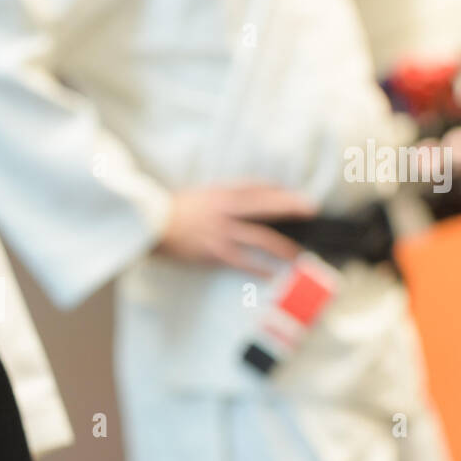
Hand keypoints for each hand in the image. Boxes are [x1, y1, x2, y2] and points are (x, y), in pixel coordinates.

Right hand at [154, 183, 316, 276]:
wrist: (150, 223)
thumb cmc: (171, 209)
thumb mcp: (199, 193)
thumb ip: (221, 195)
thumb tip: (242, 200)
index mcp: (221, 192)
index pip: (257, 186)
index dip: (277, 189)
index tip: (293, 193)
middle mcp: (225, 210)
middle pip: (266, 206)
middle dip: (290, 207)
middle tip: (310, 210)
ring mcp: (221, 231)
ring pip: (260, 238)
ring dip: (281, 246)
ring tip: (297, 255)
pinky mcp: (213, 251)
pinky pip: (242, 261)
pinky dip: (259, 267)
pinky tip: (272, 274)